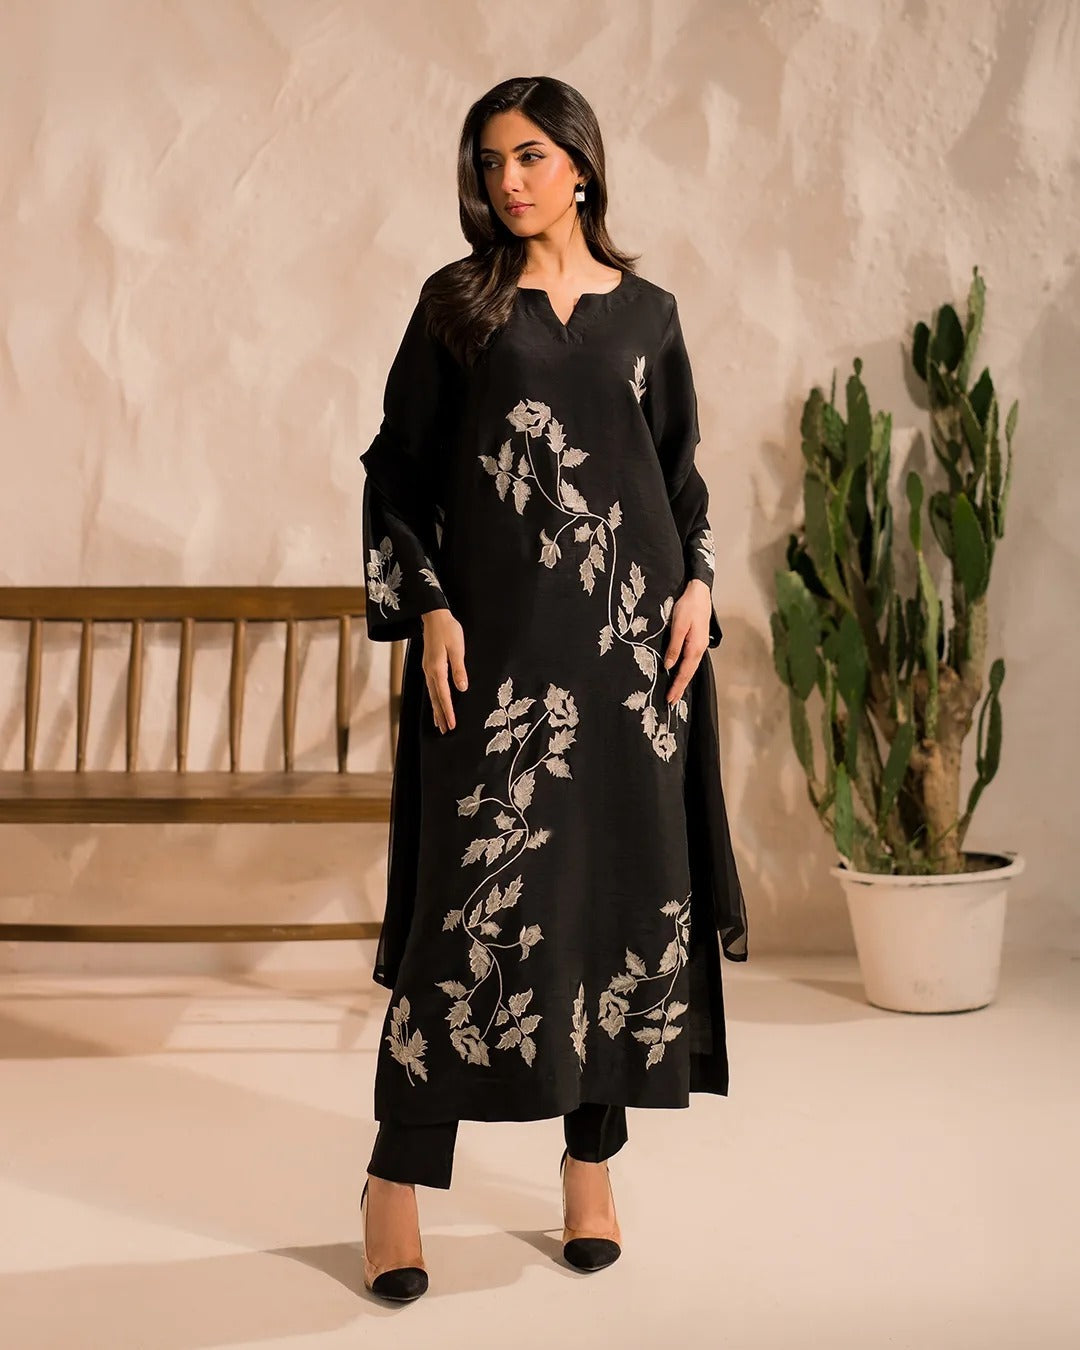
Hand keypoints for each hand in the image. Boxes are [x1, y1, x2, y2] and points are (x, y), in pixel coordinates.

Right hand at [421, 607, 466, 732]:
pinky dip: (434, 698)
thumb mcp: (457, 648)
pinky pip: (431, 687)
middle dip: (440, 715)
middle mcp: (430, 672)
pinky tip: (435, 702)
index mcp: (437, 669)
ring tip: (439, 723)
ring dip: (436, 709)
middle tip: (444, 730)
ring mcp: (427, 669)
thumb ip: (459, 669)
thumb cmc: (448, 630)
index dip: (448, 711)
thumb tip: (462, 688)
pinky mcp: (429, 665)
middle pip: (435, 698)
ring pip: (431, 694)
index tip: (452, 724)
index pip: (443, 695)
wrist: (433, 615)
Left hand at [662, 578, 711, 704]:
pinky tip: (682, 673)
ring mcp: (700, 645)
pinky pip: (691, 660)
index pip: (684, 672)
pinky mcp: (697, 641)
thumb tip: (669, 666)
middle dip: (680, 688)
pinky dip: (686, 670)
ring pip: (691, 668)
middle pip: (689, 673)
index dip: (677, 686)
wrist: (700, 592)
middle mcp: (699, 649)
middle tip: (671, 701)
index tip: (669, 698)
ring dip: (683, 681)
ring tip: (676, 692)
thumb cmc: (688, 606)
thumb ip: (674, 646)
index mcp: (695, 647)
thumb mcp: (678, 626)